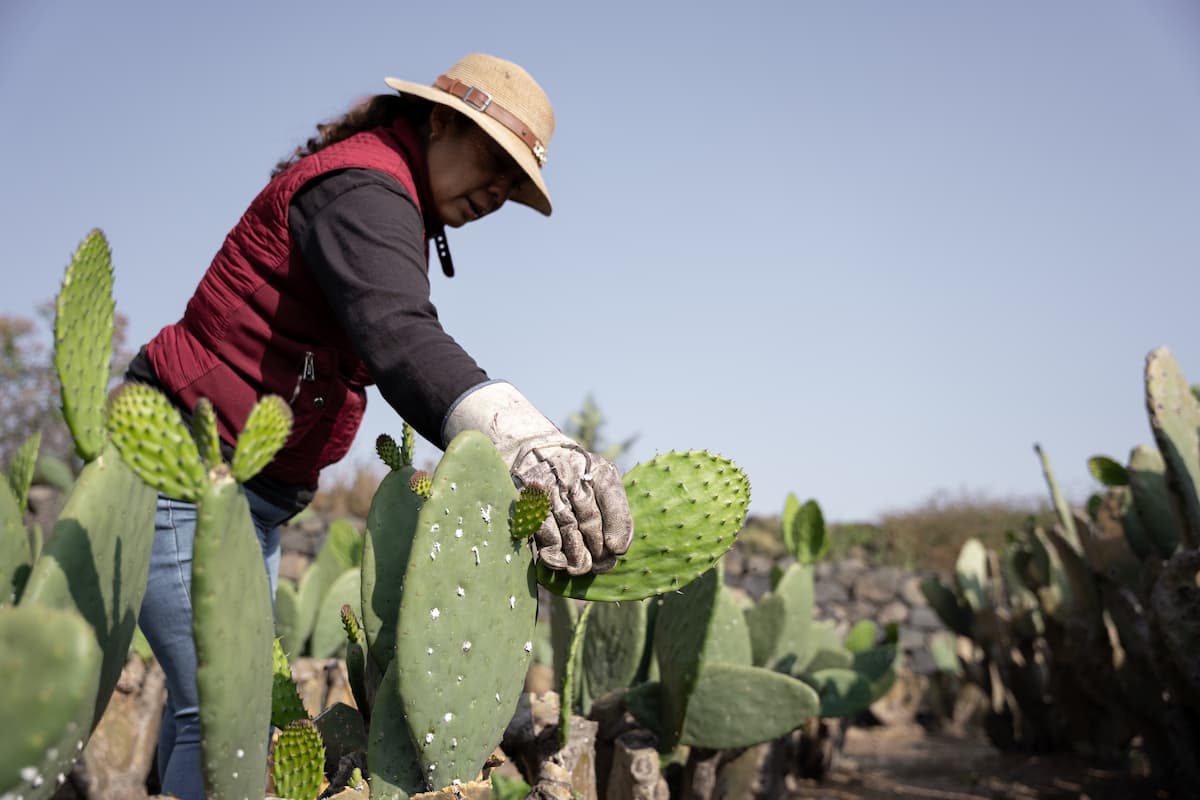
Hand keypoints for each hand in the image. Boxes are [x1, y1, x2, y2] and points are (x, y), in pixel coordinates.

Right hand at [442, 382, 633, 574]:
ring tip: (581, 568)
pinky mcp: (529, 501)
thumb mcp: (599, 477)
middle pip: (590, 520)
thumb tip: (618, 548)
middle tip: (601, 565)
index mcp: (596, 469)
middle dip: (598, 550)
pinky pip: (545, 532)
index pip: (611, 497)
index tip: (618, 549)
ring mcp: (549, 487)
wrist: (532, 450)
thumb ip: (613, 506)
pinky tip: (560, 563)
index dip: (617, 526)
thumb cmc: (574, 472)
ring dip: (577, 556)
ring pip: (568, 529)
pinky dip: (554, 553)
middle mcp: (573, 474)